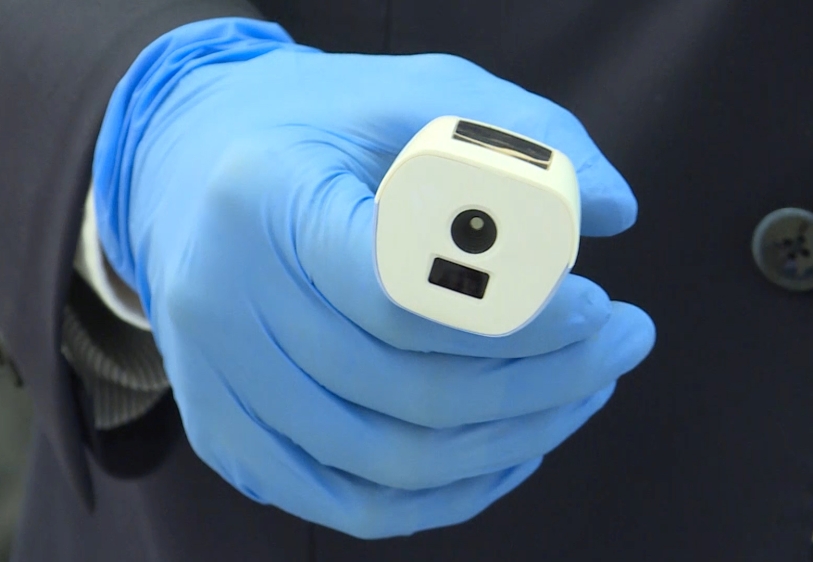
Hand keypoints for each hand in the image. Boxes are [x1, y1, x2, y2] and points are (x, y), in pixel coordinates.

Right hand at [93, 19, 654, 538]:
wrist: (190, 167)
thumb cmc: (313, 127)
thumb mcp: (412, 94)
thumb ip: (520, 135)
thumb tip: (615, 206)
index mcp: (264, 201)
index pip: (403, 296)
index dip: (519, 319)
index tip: (597, 305)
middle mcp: (223, 304)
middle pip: (409, 391)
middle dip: (545, 382)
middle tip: (622, 343)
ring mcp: (218, 384)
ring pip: (391, 460)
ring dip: (513, 439)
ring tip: (587, 388)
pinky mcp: (228, 435)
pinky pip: (352, 504)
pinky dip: (450, 493)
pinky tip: (514, 449)